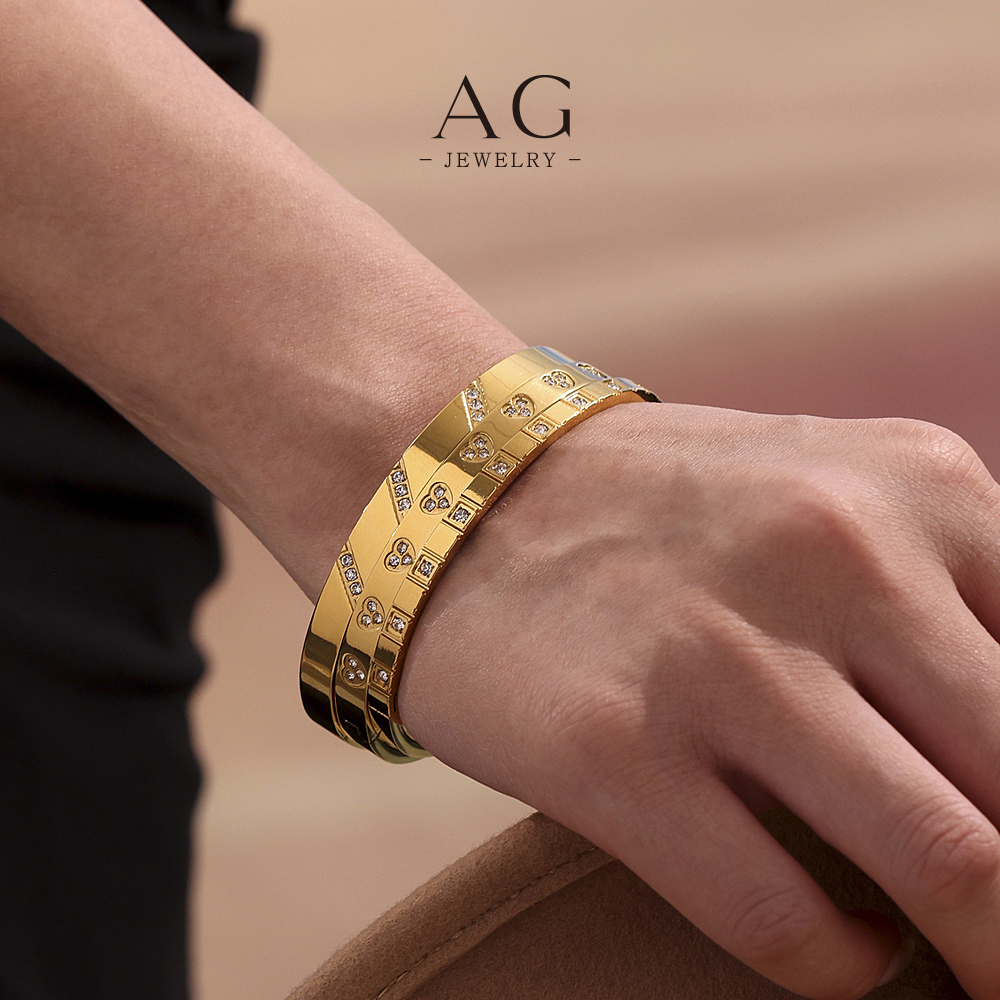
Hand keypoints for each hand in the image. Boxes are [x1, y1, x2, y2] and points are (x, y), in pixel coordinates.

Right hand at [400, 402, 999, 999]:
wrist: (467, 499)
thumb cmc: (667, 516)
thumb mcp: (835, 496)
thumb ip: (957, 606)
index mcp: (919, 486)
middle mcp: (832, 556)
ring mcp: (722, 656)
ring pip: (955, 876)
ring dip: (984, 956)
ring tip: (963, 960)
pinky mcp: (616, 752)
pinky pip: (797, 925)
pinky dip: (848, 965)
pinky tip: (836, 939)